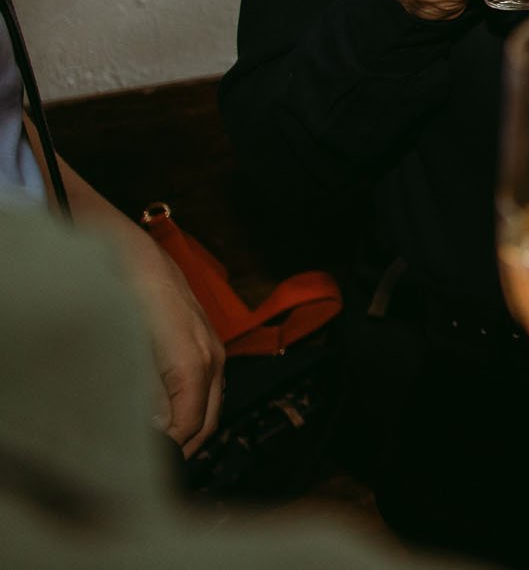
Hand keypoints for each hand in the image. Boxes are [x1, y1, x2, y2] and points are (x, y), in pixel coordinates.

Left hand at [121, 232, 224, 456]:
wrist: (131, 252)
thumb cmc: (122, 292)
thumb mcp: (123, 344)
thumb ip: (143, 388)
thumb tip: (157, 429)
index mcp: (191, 355)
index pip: (190, 418)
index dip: (172, 447)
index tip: (148, 465)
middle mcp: (210, 352)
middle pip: (208, 416)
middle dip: (184, 447)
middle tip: (152, 471)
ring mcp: (212, 346)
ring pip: (211, 403)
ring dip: (189, 430)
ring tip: (158, 452)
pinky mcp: (205, 343)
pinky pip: (207, 388)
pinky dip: (192, 410)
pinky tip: (167, 420)